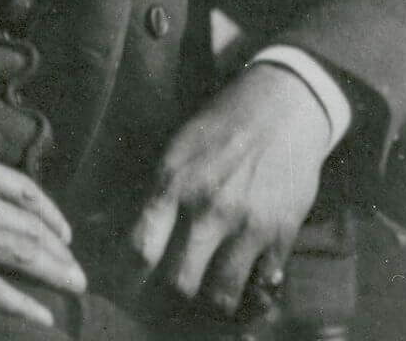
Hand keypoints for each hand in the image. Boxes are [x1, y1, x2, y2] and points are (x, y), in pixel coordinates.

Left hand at [126, 63, 331, 316]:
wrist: (283, 103)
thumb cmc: (224, 121)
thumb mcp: (178, 145)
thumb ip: (157, 188)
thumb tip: (123, 226)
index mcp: (174, 181)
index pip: (141, 247)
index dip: (131, 275)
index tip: (133, 281)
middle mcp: (208, 206)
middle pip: (179, 282)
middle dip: (172, 295)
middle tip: (172, 293)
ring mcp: (247, 224)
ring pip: (222, 295)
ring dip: (214, 301)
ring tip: (210, 292)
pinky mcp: (281, 234)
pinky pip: (263, 285)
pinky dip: (253, 291)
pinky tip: (246, 279)